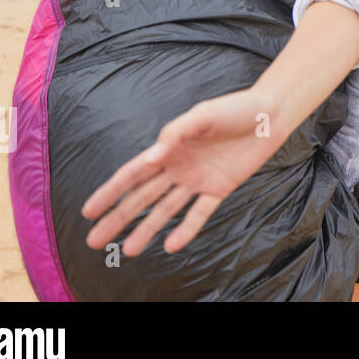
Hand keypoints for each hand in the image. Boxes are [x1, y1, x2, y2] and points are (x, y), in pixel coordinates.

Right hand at [80, 87, 287, 256]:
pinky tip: (170, 245)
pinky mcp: (220, 188)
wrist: (269, 114)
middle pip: (142, 197)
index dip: (110, 192)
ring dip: (147, 230)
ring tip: (128, 250)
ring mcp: (198, 180)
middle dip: (118, 218)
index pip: (132, 174)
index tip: (88, 211)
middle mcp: (178, 168)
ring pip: (165, 209)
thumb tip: (151, 157)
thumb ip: (176, 134)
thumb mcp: (202, 114)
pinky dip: (186, 229)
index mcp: (169, 148)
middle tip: (95, 241)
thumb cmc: (234, 108)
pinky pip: (199, 213)